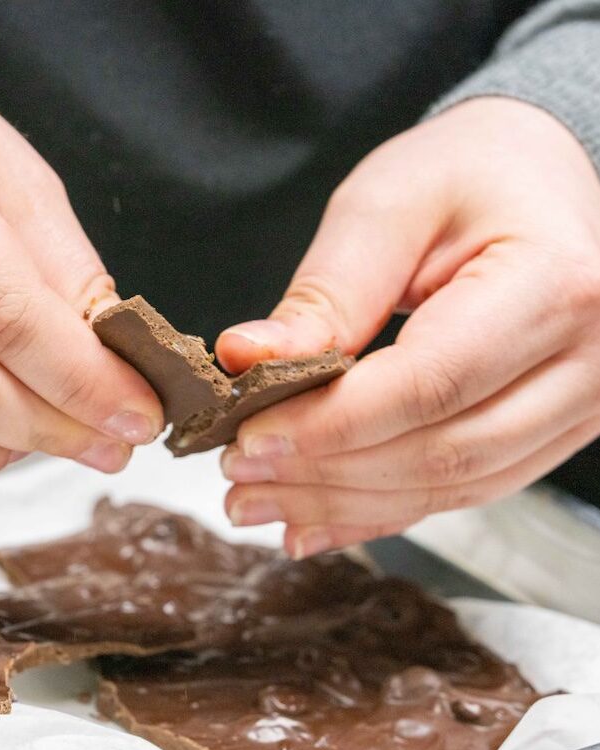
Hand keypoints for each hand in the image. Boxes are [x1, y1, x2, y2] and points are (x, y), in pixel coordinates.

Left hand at [216, 98, 599, 556]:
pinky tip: (316, 519)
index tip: (248, 437)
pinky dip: (382, 509)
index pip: (430, 383)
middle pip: (441, 450)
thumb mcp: (384, 208)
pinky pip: (464, 488)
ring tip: (260, 501)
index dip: (331, 423)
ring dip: (345, 504)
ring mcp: (579, 404)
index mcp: (552, 283)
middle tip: (239, 475)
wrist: (532, 180)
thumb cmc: (464, 174)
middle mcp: (588, 359)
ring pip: (451, 485)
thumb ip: (324, 296)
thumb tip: (245, 361)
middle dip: (326, 475)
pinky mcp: (550, 429)